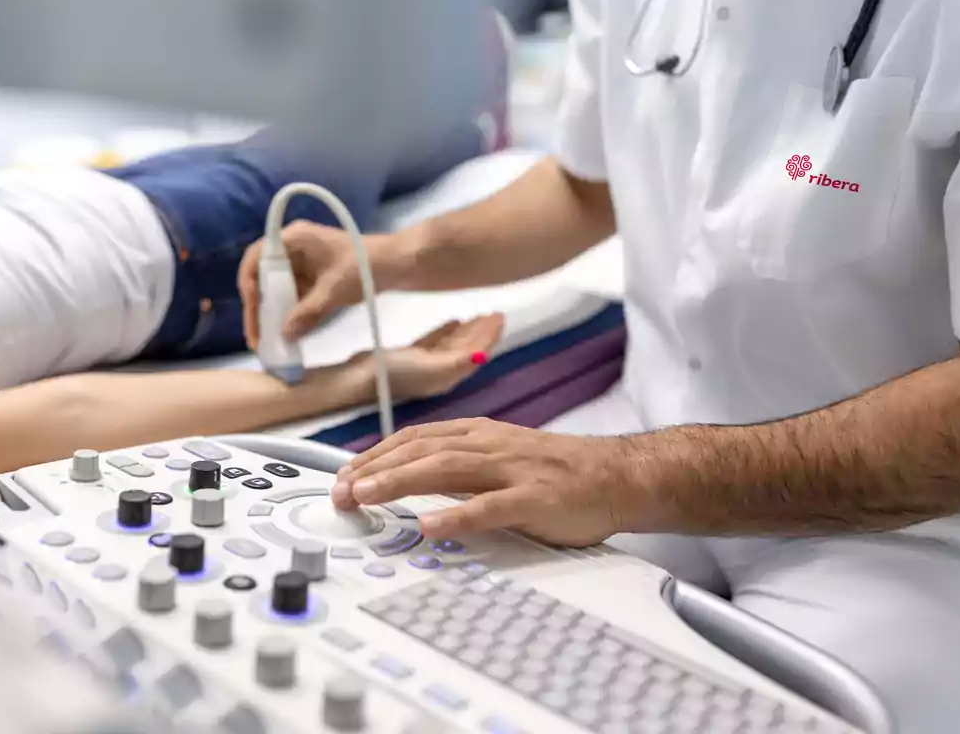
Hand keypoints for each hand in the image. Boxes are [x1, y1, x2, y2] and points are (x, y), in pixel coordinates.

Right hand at [238, 221, 403, 349]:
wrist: (398, 264)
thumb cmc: (365, 266)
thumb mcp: (334, 290)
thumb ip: (308, 312)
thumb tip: (284, 335)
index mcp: (293, 238)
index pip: (256, 258)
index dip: (249, 286)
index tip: (253, 312)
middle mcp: (293, 248)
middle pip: (263, 277)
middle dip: (258, 307)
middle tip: (256, 337)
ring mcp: (303, 264)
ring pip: (277, 290)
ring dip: (273, 314)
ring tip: (269, 341)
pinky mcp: (313, 278)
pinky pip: (294, 297)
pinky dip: (290, 314)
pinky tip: (288, 335)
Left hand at [331, 418, 635, 546]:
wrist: (618, 475)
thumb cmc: (560, 472)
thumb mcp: (502, 456)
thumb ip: (461, 464)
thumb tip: (411, 478)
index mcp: (480, 435)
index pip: (415, 438)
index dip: (375, 456)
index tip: (344, 475)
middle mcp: (490, 445)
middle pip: (421, 450)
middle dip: (375, 470)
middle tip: (341, 492)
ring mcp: (512, 470)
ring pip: (446, 469)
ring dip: (400, 482)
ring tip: (367, 497)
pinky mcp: (534, 498)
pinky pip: (490, 506)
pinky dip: (457, 515)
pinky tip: (431, 525)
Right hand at [351, 314, 503, 401]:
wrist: (359, 379)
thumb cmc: (397, 373)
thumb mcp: (431, 367)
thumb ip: (458, 361)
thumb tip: (484, 355)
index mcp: (449, 376)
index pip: (476, 354)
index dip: (489, 337)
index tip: (501, 318)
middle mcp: (441, 372)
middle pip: (467, 349)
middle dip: (481, 332)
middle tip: (496, 312)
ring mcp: (425, 365)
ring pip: (452, 344)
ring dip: (467, 330)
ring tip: (480, 314)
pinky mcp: (410, 357)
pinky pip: (434, 341)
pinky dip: (446, 331)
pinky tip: (454, 320)